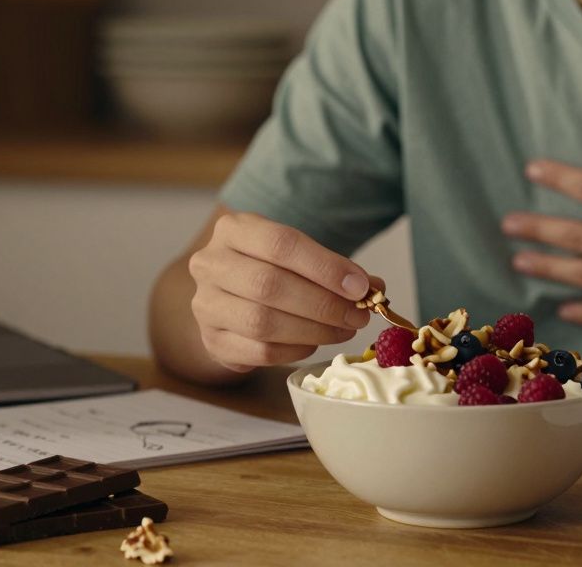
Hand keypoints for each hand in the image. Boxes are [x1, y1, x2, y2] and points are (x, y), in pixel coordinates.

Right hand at [187, 213, 374, 371]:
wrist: (232, 297)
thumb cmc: (274, 270)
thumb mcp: (301, 257)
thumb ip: (337, 270)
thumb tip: (375, 288)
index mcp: (234, 230)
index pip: (281, 244)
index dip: (325, 267)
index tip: (361, 287)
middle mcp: (210, 263)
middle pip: (270, 285)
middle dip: (323, 304)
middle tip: (357, 316)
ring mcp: (205, 305)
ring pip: (263, 322)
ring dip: (314, 329)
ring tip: (343, 330)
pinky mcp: (212, 341)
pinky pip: (260, 351)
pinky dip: (295, 349)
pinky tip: (314, 341)